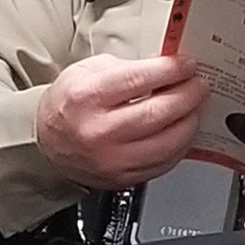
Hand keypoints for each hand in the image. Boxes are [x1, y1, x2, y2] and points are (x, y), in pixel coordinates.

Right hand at [36, 54, 208, 188]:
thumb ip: (127, 67)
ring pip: (168, 142)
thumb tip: (165, 66)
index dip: (172, 70)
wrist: (46, 142)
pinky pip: (164, 163)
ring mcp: (112, 159)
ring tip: (196, 106)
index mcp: (88, 97)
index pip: (140, 79)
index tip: (187, 65)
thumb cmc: (68, 104)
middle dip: (188, 95)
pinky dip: (180, 145)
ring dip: (191, 121)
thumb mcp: (87, 71)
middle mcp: (99, 131)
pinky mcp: (123, 179)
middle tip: (199, 85)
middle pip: (159, 112)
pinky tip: (183, 130)